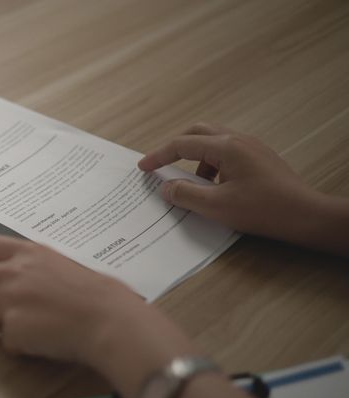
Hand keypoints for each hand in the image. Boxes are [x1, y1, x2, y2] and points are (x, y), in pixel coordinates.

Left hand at [0, 234, 276, 397]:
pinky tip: (42, 339)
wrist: (110, 320)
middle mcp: (14, 270)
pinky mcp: (12, 325)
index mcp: (27, 252)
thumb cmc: (94, 296)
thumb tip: (3, 275)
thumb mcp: (58, 266)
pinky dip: (17, 345)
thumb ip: (28, 267)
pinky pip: (2, 340)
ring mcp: (10, 297)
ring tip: (29, 326)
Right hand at [138, 123, 348, 254]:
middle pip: (197, 132)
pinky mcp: (259, 157)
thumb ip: (186, 194)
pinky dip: (212, 163)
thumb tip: (167, 187)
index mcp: (225, 147)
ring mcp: (251, 146)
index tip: (143, 167)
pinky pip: (227, 152)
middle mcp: (238, 139)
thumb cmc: (262, 210)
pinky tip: (214, 186)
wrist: (304, 215)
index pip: (182, 144)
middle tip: (161, 164)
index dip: (159, 156)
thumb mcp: (216, 206)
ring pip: (213, 140)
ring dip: (195, 157)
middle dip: (175, 147)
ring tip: (191, 183)